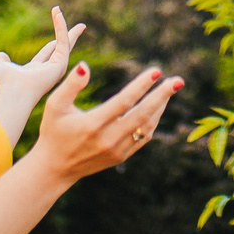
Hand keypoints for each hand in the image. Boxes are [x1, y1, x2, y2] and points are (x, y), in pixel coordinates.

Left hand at [0, 6, 83, 135]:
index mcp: (37, 70)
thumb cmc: (5, 84)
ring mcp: (57, 67)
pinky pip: (63, 40)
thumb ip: (3, 61)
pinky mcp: (61, 62)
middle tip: (81, 27)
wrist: (13, 92)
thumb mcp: (1, 68)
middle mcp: (50, 69)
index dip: (52, 43)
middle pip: (63, 47)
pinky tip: (57, 14)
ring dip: (63, 25)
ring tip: (58, 10)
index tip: (56, 40)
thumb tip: (1, 55)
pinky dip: (60, 26)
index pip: (48, 52)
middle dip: (71, 36)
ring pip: (65, 42)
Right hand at [32, 59, 186, 184]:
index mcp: (92, 125)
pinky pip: (144, 137)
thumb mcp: (54, 106)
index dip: (141, 86)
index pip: (123, 102)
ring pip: (147, 127)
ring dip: (161, 107)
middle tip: (178, 80)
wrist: (55, 168)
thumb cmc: (54, 131)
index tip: (156, 71)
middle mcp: (108, 139)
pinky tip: (158, 106)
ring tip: (170, 88)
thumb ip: (70, 85)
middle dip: (162, 96)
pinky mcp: (121, 156)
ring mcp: (117, 150)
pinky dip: (153, 121)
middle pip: (143, 115)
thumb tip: (86, 65)